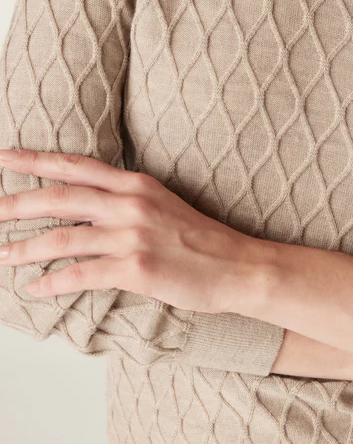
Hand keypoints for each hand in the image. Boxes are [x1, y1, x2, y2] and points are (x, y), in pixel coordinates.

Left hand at [0, 149, 263, 312]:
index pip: (75, 166)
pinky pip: (81, 274)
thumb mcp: (163, 204)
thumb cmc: (202, 241)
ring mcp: (132, 235)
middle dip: (14, 204)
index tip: (2, 157)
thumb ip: (125, 200)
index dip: (35, 160)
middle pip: (58, 198)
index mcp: (136, 184)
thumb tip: (87, 206)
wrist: (239, 267)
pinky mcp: (135, 268)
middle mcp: (130, 203)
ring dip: (23, 248)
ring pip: (62, 238)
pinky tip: (36, 287)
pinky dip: (53, 281)